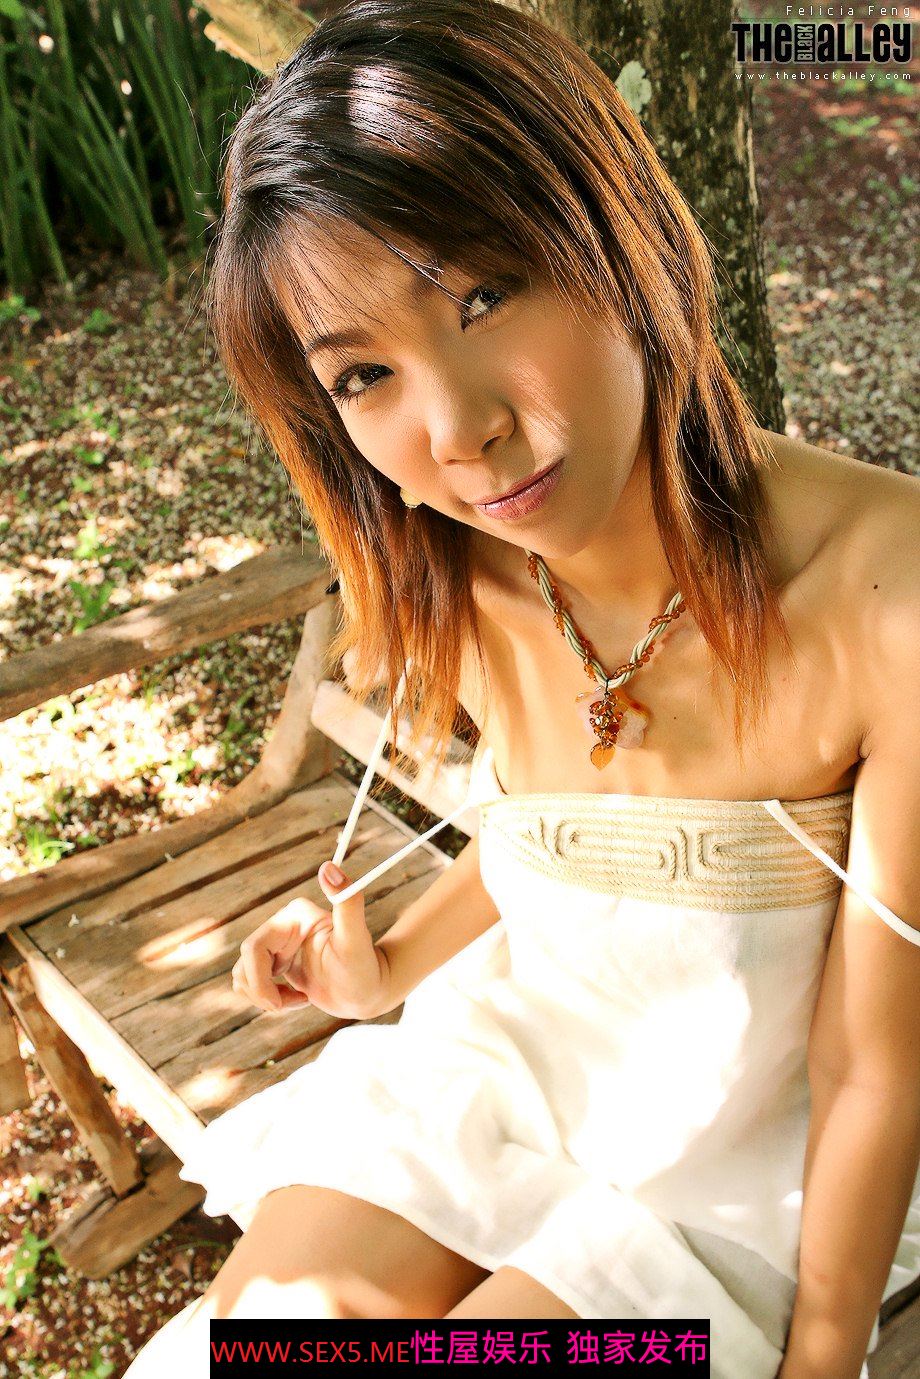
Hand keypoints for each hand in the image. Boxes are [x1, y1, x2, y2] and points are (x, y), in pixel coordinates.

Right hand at [230, 862, 389, 1019]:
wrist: (372, 991)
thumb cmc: (365, 968)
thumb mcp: (356, 940)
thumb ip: (348, 902)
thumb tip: (328, 867)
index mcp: (294, 914)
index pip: (254, 948)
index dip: (259, 980)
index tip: (277, 1004)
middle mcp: (283, 924)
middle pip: (244, 964)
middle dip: (261, 992)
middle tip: (286, 1006)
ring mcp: (278, 945)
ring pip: (243, 975)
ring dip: (265, 997)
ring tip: (298, 1000)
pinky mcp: (278, 963)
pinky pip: (253, 983)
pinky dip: (269, 999)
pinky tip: (300, 998)